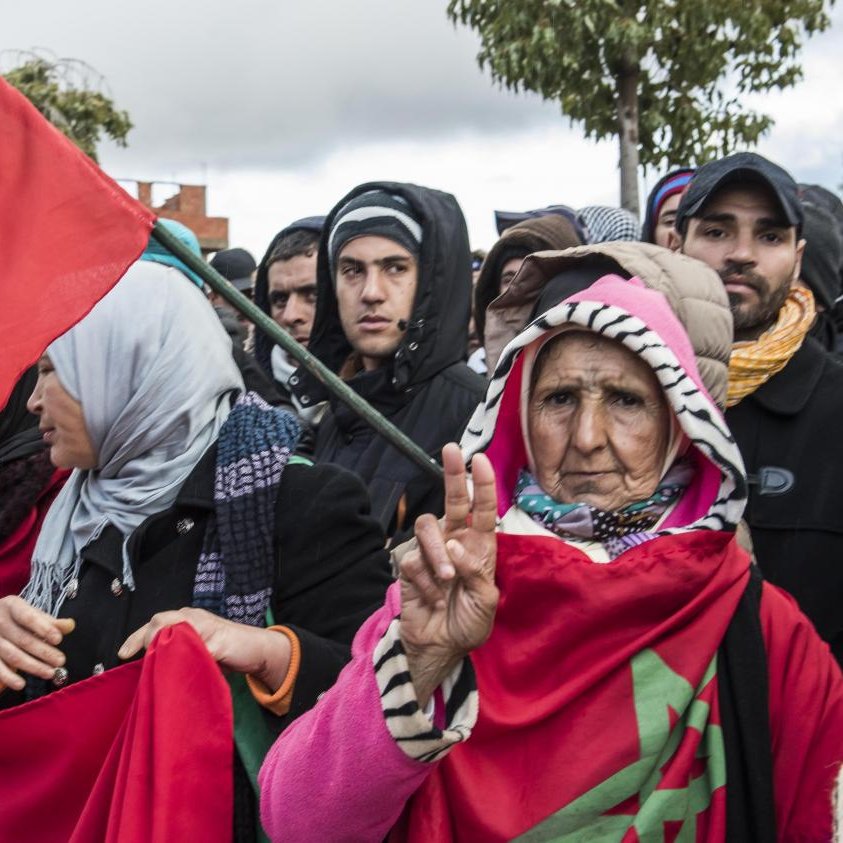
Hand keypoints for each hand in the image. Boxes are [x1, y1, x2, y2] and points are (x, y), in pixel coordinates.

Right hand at [0, 595, 74, 691]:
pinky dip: (9, 677)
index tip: (58, 639)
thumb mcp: (32, 614)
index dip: (43, 628)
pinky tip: (21, 684)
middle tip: (61, 661)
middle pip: (23, 639)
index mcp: (12, 606)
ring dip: (33, 666)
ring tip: (50, 673)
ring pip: (13, 655)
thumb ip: (50, 621)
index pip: (28, 617)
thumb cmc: (16, 618)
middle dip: (44, 652)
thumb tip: (70, 625)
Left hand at [119, 608, 291, 691]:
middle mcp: (195, 617)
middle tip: (150, 658)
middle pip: (161, 620)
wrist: (257, 649)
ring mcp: (209, 627)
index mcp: (186, 619)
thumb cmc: (224, 651)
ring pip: (177, 629)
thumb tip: (148, 665)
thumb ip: (175, 652)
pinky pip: (200, 649)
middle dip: (150, 639)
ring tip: (166, 662)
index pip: (154, 622)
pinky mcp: (221, 641)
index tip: (122, 654)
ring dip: (168, 648)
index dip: (136, 638)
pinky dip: (192, 658)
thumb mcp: (196, 650)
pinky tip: (188, 666)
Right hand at [399, 443, 497, 706]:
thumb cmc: (469, 623)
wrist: (439, 647)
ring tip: (446, 579)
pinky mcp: (409, 565)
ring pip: (426, 527)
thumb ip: (475, 571)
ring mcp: (430, 552)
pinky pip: (412, 559)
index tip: (479, 459)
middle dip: (452, 474)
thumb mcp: (486, 601)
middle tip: (451, 450)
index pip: (483, 509)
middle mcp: (455, 541)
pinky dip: (424, 580)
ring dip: (437, 553)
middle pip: (452, 500)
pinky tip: (432, 597)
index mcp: (479, 546)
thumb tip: (454, 544)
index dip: (482, 484)